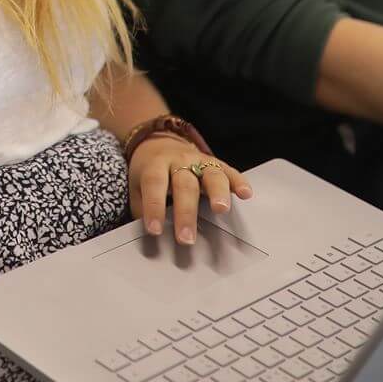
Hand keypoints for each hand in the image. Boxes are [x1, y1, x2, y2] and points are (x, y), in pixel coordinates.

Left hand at [130, 132, 250, 243]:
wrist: (158, 142)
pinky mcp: (216, 163)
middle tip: (186, 238)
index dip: (154, 207)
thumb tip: (146, 237)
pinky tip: (245, 194)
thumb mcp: (136, 186)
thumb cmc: (147, 172)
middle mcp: (179, 161)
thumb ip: (142, 208)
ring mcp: (199, 160)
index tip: (155, 231)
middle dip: (186, 212)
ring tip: (221, 210)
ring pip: (210, 174)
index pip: (154, 184)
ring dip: (217, 192)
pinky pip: (229, 171)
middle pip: (184, 185)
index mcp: (155, 165)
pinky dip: (238, 182)